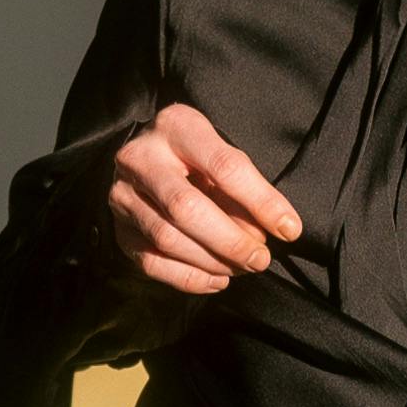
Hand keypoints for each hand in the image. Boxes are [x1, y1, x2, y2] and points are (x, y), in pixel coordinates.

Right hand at [108, 100, 303, 301]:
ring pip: (168, 239)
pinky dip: (190, 278)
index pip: (224, 167)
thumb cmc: (195, 157)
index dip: (261, 202)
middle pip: (187, 208)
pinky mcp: (118, 229)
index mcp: (176, 126)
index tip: (289, 230)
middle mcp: (140, 158)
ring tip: (243, 267)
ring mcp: (122, 195)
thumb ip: (245, 188)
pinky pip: (153, 263)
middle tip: (260, 258)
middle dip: (230, 240)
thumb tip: (276, 231)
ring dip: (213, 261)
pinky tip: (218, 279)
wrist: (144, 159)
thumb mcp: (221, 154)